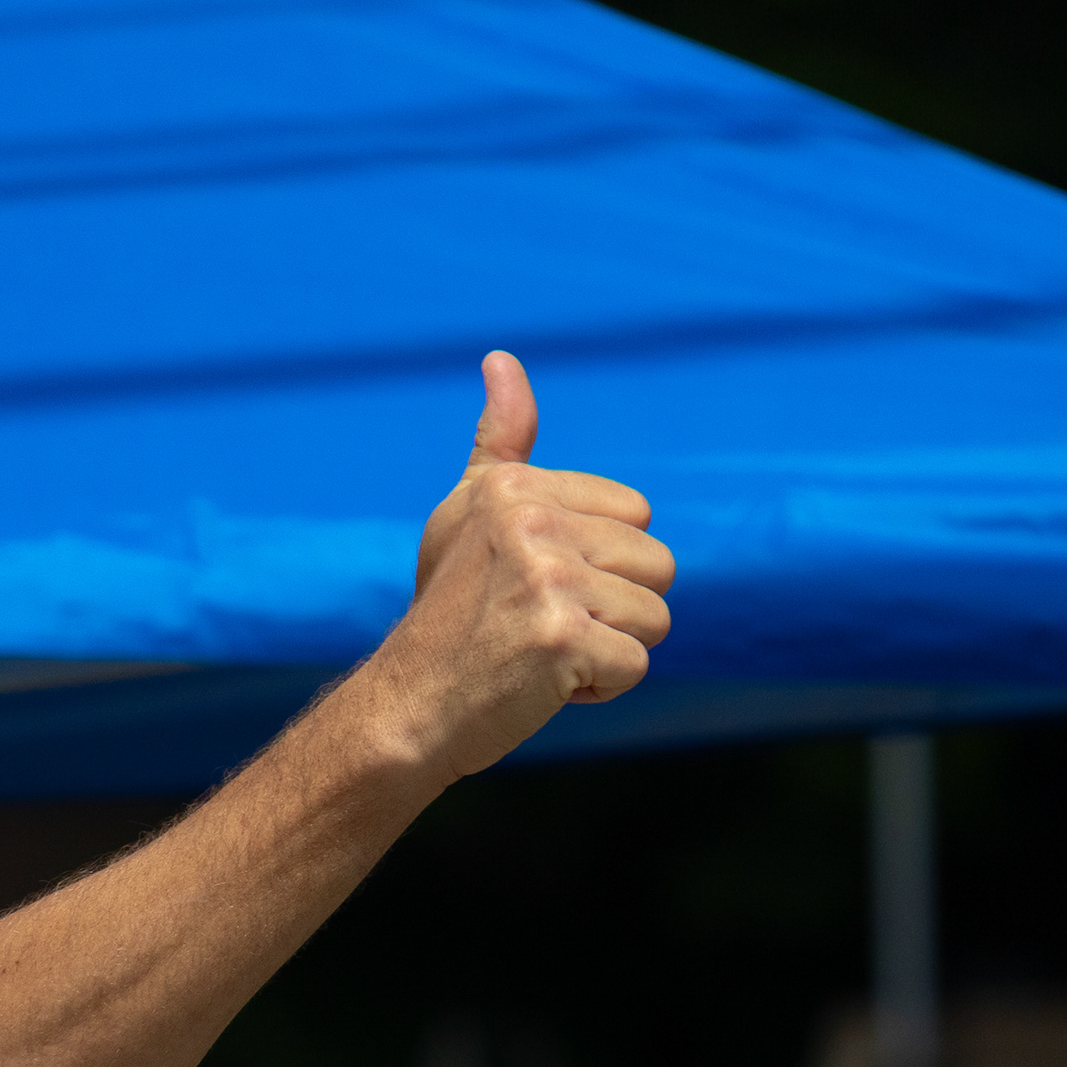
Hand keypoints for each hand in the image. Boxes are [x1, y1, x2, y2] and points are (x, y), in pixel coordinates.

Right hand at [349, 351, 673, 781]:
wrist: (408, 707)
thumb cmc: (449, 615)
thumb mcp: (469, 514)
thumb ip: (502, 443)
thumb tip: (501, 359)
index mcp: (515, 488)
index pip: (637, 515)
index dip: (601, 565)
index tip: (536, 587)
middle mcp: (531, 523)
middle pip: (658, 565)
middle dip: (615, 609)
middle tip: (541, 626)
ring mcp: (548, 580)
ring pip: (655, 618)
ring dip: (610, 650)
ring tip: (544, 654)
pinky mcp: (562, 639)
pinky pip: (636, 665)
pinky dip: (599, 689)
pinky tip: (544, 685)